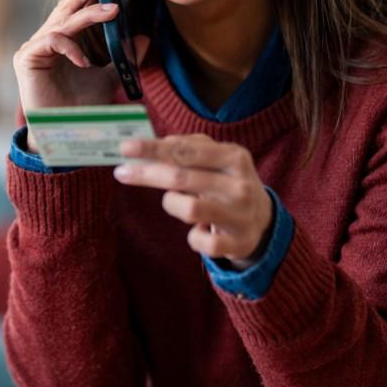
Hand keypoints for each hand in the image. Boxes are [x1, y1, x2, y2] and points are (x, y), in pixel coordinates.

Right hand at [13, 0, 148, 118]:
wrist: (64, 134)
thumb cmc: (80, 107)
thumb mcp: (109, 79)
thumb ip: (122, 58)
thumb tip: (143, 38)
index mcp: (64, 37)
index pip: (77, 4)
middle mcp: (47, 37)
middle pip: (68, 5)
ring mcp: (35, 46)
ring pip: (64, 21)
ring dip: (90, 14)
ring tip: (114, 12)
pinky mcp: (27, 58)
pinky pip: (51, 41)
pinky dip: (71, 46)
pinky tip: (85, 60)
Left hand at [113, 134, 271, 265]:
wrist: (264, 222)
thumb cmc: (229, 184)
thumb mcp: (218, 160)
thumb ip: (189, 148)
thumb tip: (158, 143)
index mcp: (234, 158)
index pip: (187, 150)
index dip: (154, 149)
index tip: (126, 148)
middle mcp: (240, 185)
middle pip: (182, 178)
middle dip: (147, 174)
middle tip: (122, 172)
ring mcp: (241, 215)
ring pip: (188, 209)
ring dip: (172, 204)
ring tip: (178, 203)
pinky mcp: (238, 243)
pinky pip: (199, 241)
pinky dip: (192, 236)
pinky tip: (198, 230)